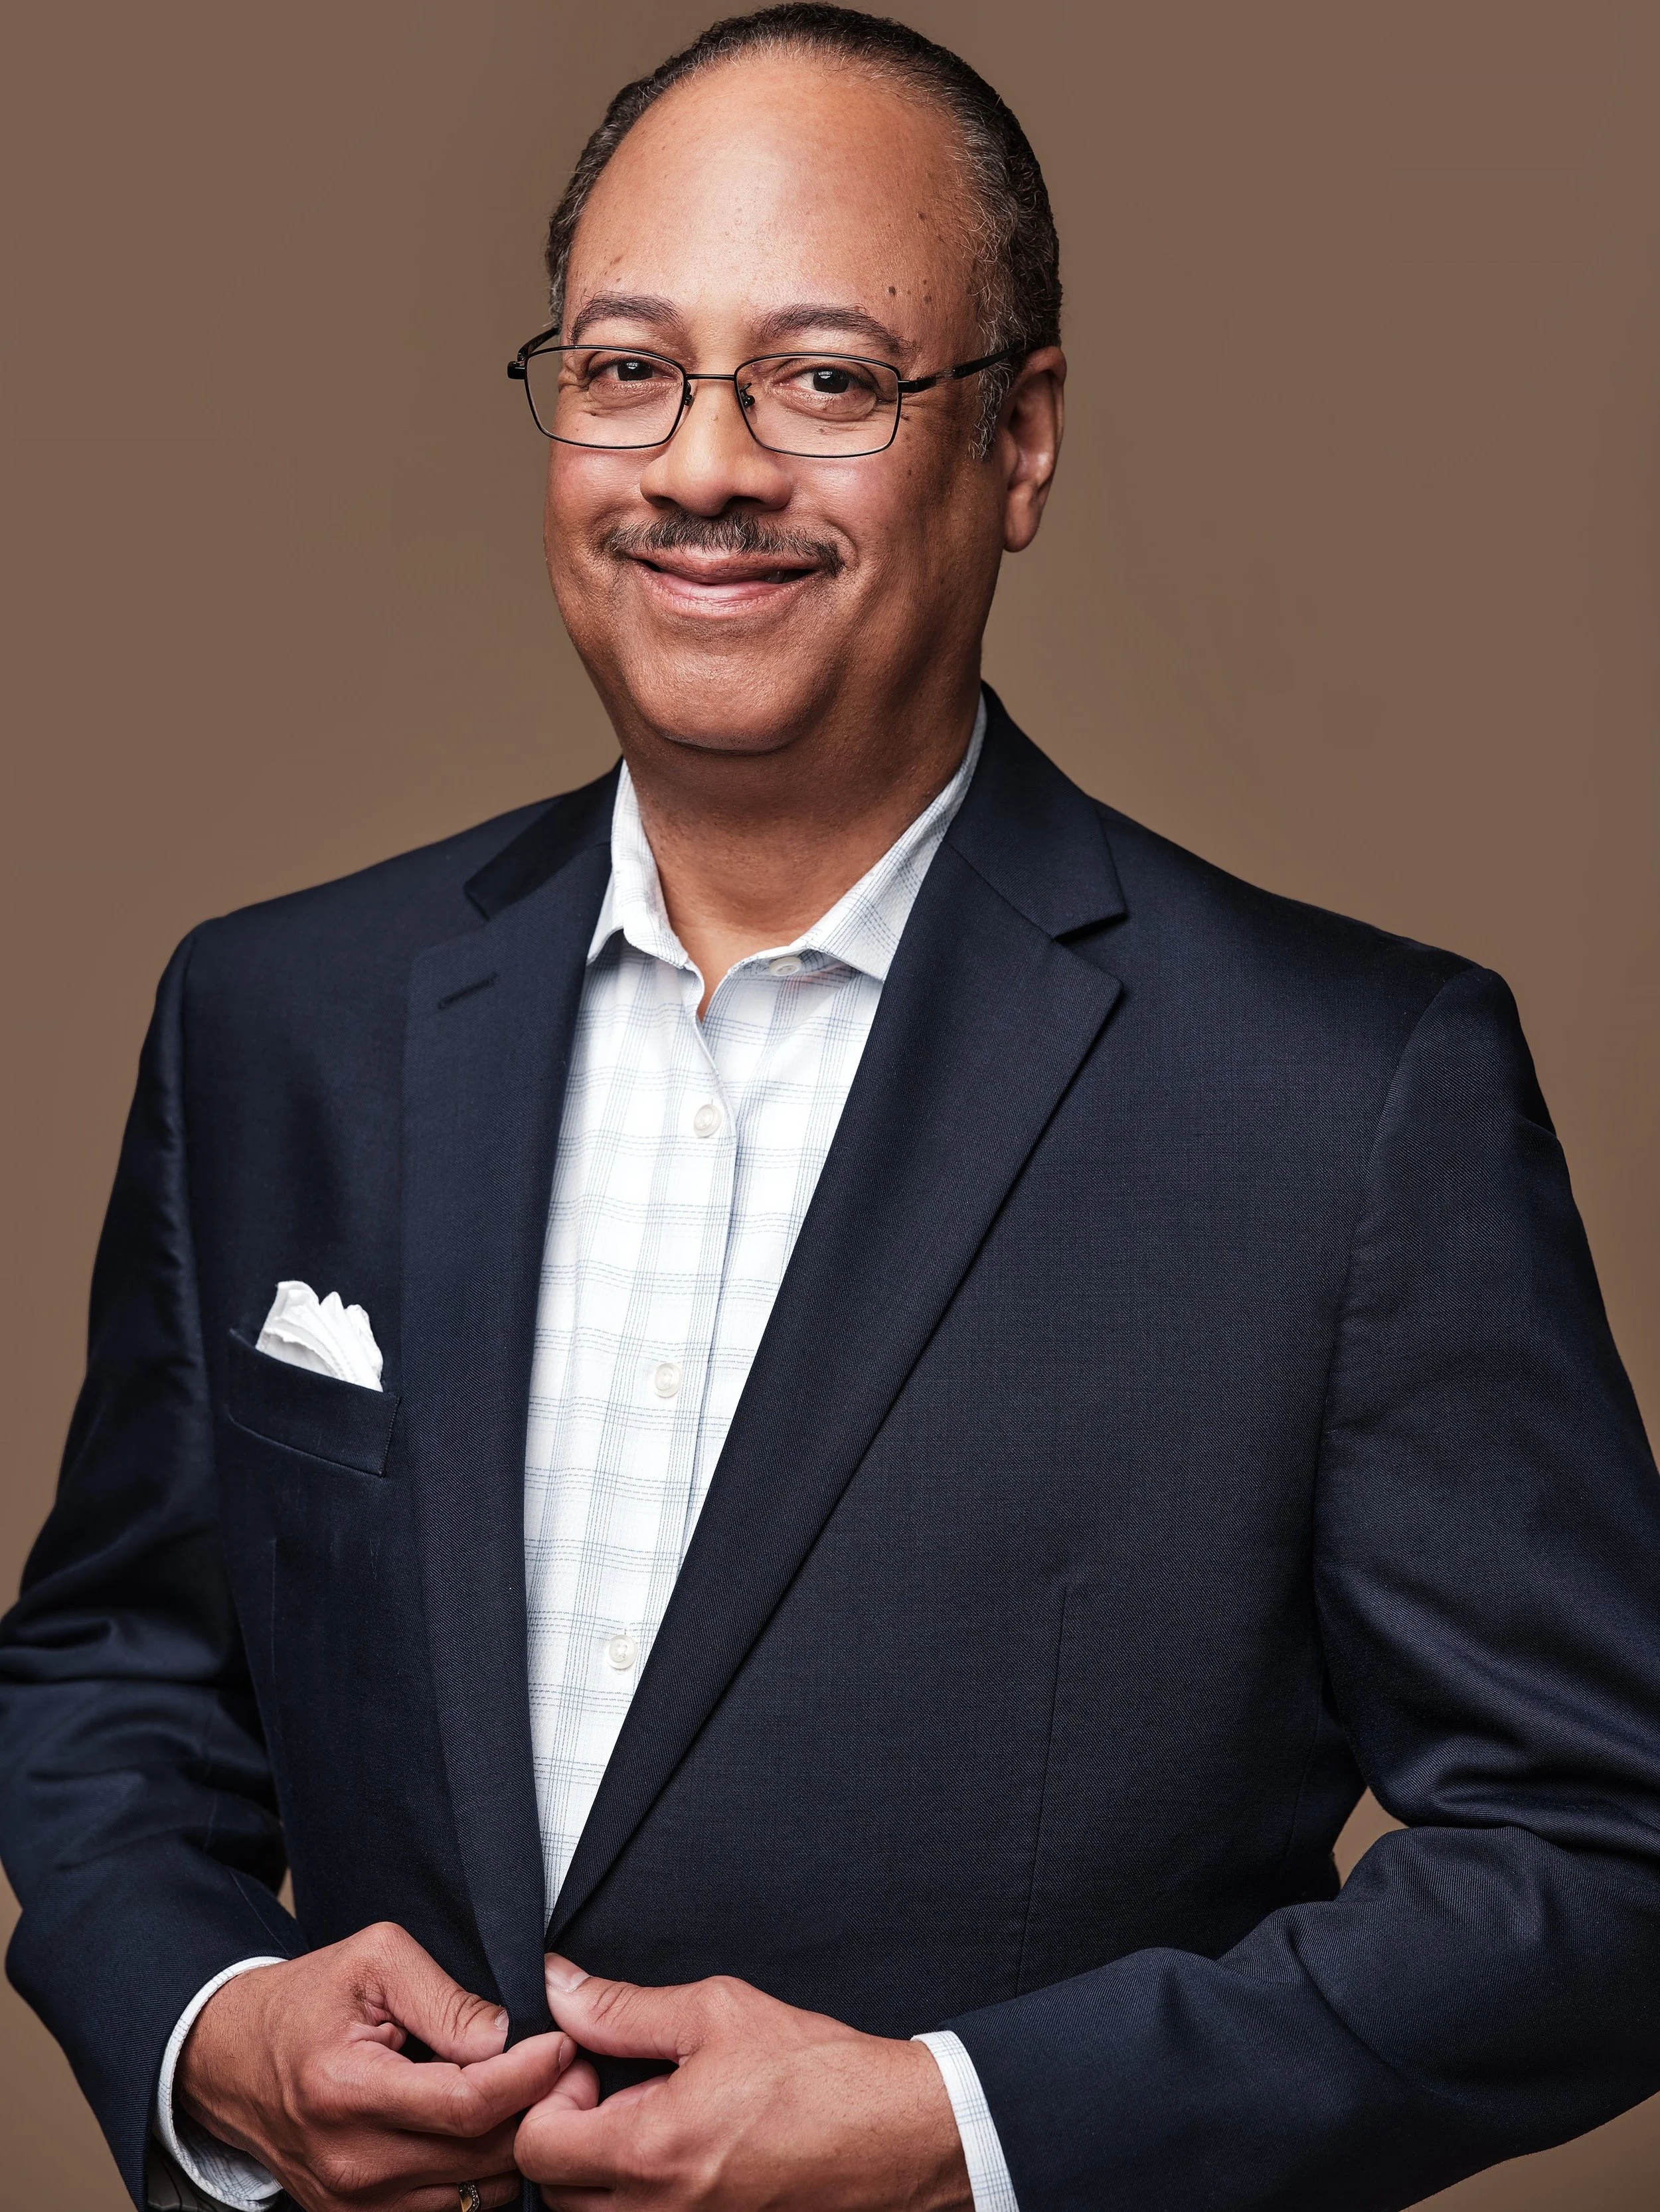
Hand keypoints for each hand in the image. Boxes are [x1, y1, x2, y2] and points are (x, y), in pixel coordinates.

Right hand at [176, 1921, 574, 2211]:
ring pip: (478, 2194)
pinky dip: (483, 2175)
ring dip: (515, 2147)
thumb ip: (443, 1996)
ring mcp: (353, 2205)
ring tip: (531, 2096)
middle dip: (538, 2110)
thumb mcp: (374, 1960)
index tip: (563, 2043)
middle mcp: (351, 2165)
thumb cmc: (307, 2001)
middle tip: (569, 2067)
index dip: (529, 2075)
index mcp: (348, 2093)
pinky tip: (491, 2129)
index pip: (467, 2104)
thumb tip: (503, 2036)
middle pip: (482, 2155)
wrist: (231, 2062)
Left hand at [516, 1956, 971, 2211]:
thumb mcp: (716, 2013)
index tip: (590, 2066)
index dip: (551, 2095)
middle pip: (551, 2190)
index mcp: (652, 2152)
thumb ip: (623, 2008)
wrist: (892, 2137)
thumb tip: (557, 1988)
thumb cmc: (816, 2073)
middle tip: (619, 2090)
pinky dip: (638, 2196)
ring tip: (653, 2120)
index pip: (537, 2145)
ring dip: (599, 2171)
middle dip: (568, 2134)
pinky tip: (679, 2155)